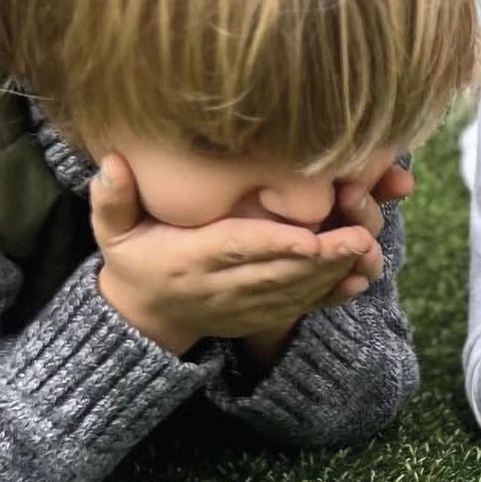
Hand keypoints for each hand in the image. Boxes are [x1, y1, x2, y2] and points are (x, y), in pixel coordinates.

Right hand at [91, 155, 382, 354]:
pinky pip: (300, 309)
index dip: (274, 244)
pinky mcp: (261, 317)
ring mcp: (244, 307)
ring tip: (368, 248)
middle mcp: (221, 288)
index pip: (236, 250)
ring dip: (333, 273)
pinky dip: (330, 297)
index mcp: (189, 261)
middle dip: (322, 257)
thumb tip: (112, 163)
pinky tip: (359, 279)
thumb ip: (112, 199)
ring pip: (295, 292)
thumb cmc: (134, 259)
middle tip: (361, 236)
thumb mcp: (113, 232)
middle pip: (277, 273)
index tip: (310, 235)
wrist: (145, 318)